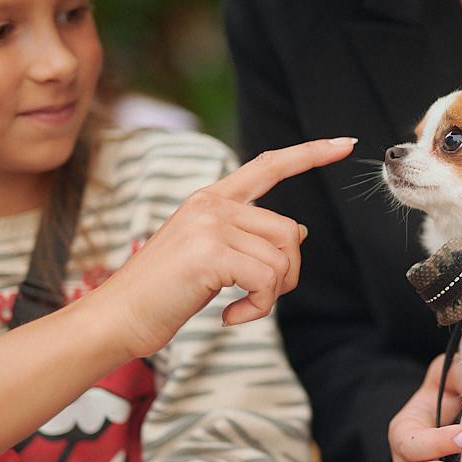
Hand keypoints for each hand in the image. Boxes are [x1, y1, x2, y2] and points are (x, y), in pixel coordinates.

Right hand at [89, 137, 354, 358]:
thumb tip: (300, 232)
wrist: (115, 318)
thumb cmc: (162, 294)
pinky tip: (231, 316)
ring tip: (240, 307)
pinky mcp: (210, 252)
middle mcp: (211, 203)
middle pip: (290, 231)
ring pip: (283, 258)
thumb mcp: (211, 258)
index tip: (346, 143)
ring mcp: (209, 224)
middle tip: (258, 298)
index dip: (310, 153)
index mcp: (210, 199)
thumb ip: (249, 238)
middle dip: (287, 274)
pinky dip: (259, 308)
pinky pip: (267, 280)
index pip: (269, 165)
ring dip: (272, 295)